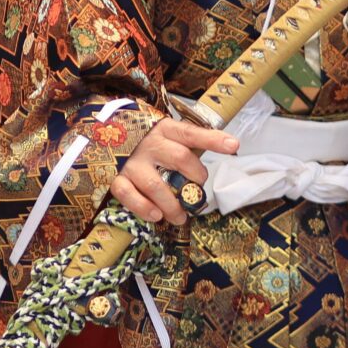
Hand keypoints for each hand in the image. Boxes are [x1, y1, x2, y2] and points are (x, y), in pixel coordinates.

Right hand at [111, 118, 240, 225]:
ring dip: (172, 205)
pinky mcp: (117, 178)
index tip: (233, 146)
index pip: (192, 134)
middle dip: (195, 178)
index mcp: (166, 130)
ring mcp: (132, 162)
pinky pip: (128, 194)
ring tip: (181, 217)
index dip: (213, 140)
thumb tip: (231, 147)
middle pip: (179, 158)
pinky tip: (156, 216)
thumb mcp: (172, 140)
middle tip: (198, 193)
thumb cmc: (153, 146)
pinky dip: (143, 207)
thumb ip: (194, 147)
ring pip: (155, 184)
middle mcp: (150, 144)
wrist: (113, 144)